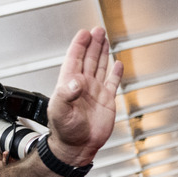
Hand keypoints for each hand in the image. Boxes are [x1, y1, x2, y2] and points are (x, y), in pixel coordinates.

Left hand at [46, 28, 122, 165]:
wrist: (78, 146)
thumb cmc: (65, 131)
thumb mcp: (60, 111)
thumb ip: (66, 94)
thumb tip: (76, 81)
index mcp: (69, 84)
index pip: (74, 58)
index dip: (79, 45)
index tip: (85, 33)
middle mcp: (82, 85)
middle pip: (88, 58)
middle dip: (93, 44)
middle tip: (98, 30)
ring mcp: (95, 92)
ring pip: (100, 67)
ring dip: (102, 53)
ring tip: (105, 39)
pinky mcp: (107, 100)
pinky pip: (112, 83)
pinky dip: (115, 73)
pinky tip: (117, 64)